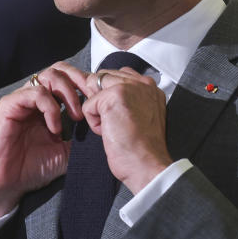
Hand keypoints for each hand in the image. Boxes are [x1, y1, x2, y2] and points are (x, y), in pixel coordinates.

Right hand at [0, 62, 88, 231]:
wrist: (7, 185)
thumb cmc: (34, 168)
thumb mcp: (67, 150)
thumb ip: (81, 134)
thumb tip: (102, 122)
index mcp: (49, 104)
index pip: (69, 79)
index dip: (86, 84)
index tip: (100, 100)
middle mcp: (35, 98)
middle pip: (59, 70)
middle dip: (79, 81)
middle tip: (92, 100)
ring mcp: (21, 100)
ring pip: (48, 76)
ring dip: (68, 93)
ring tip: (77, 117)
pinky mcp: (8, 106)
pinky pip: (34, 93)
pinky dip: (50, 107)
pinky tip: (55, 128)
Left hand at [80, 68, 172, 193]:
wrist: (147, 164)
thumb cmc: (144, 148)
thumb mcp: (143, 115)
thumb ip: (130, 99)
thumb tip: (102, 92)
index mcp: (150, 86)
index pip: (118, 75)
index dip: (110, 95)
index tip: (120, 116)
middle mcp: (141, 83)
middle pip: (103, 78)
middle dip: (102, 101)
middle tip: (118, 123)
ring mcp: (128, 88)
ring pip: (93, 89)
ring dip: (98, 111)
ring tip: (114, 126)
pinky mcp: (113, 97)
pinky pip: (88, 105)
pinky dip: (94, 123)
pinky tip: (111, 132)